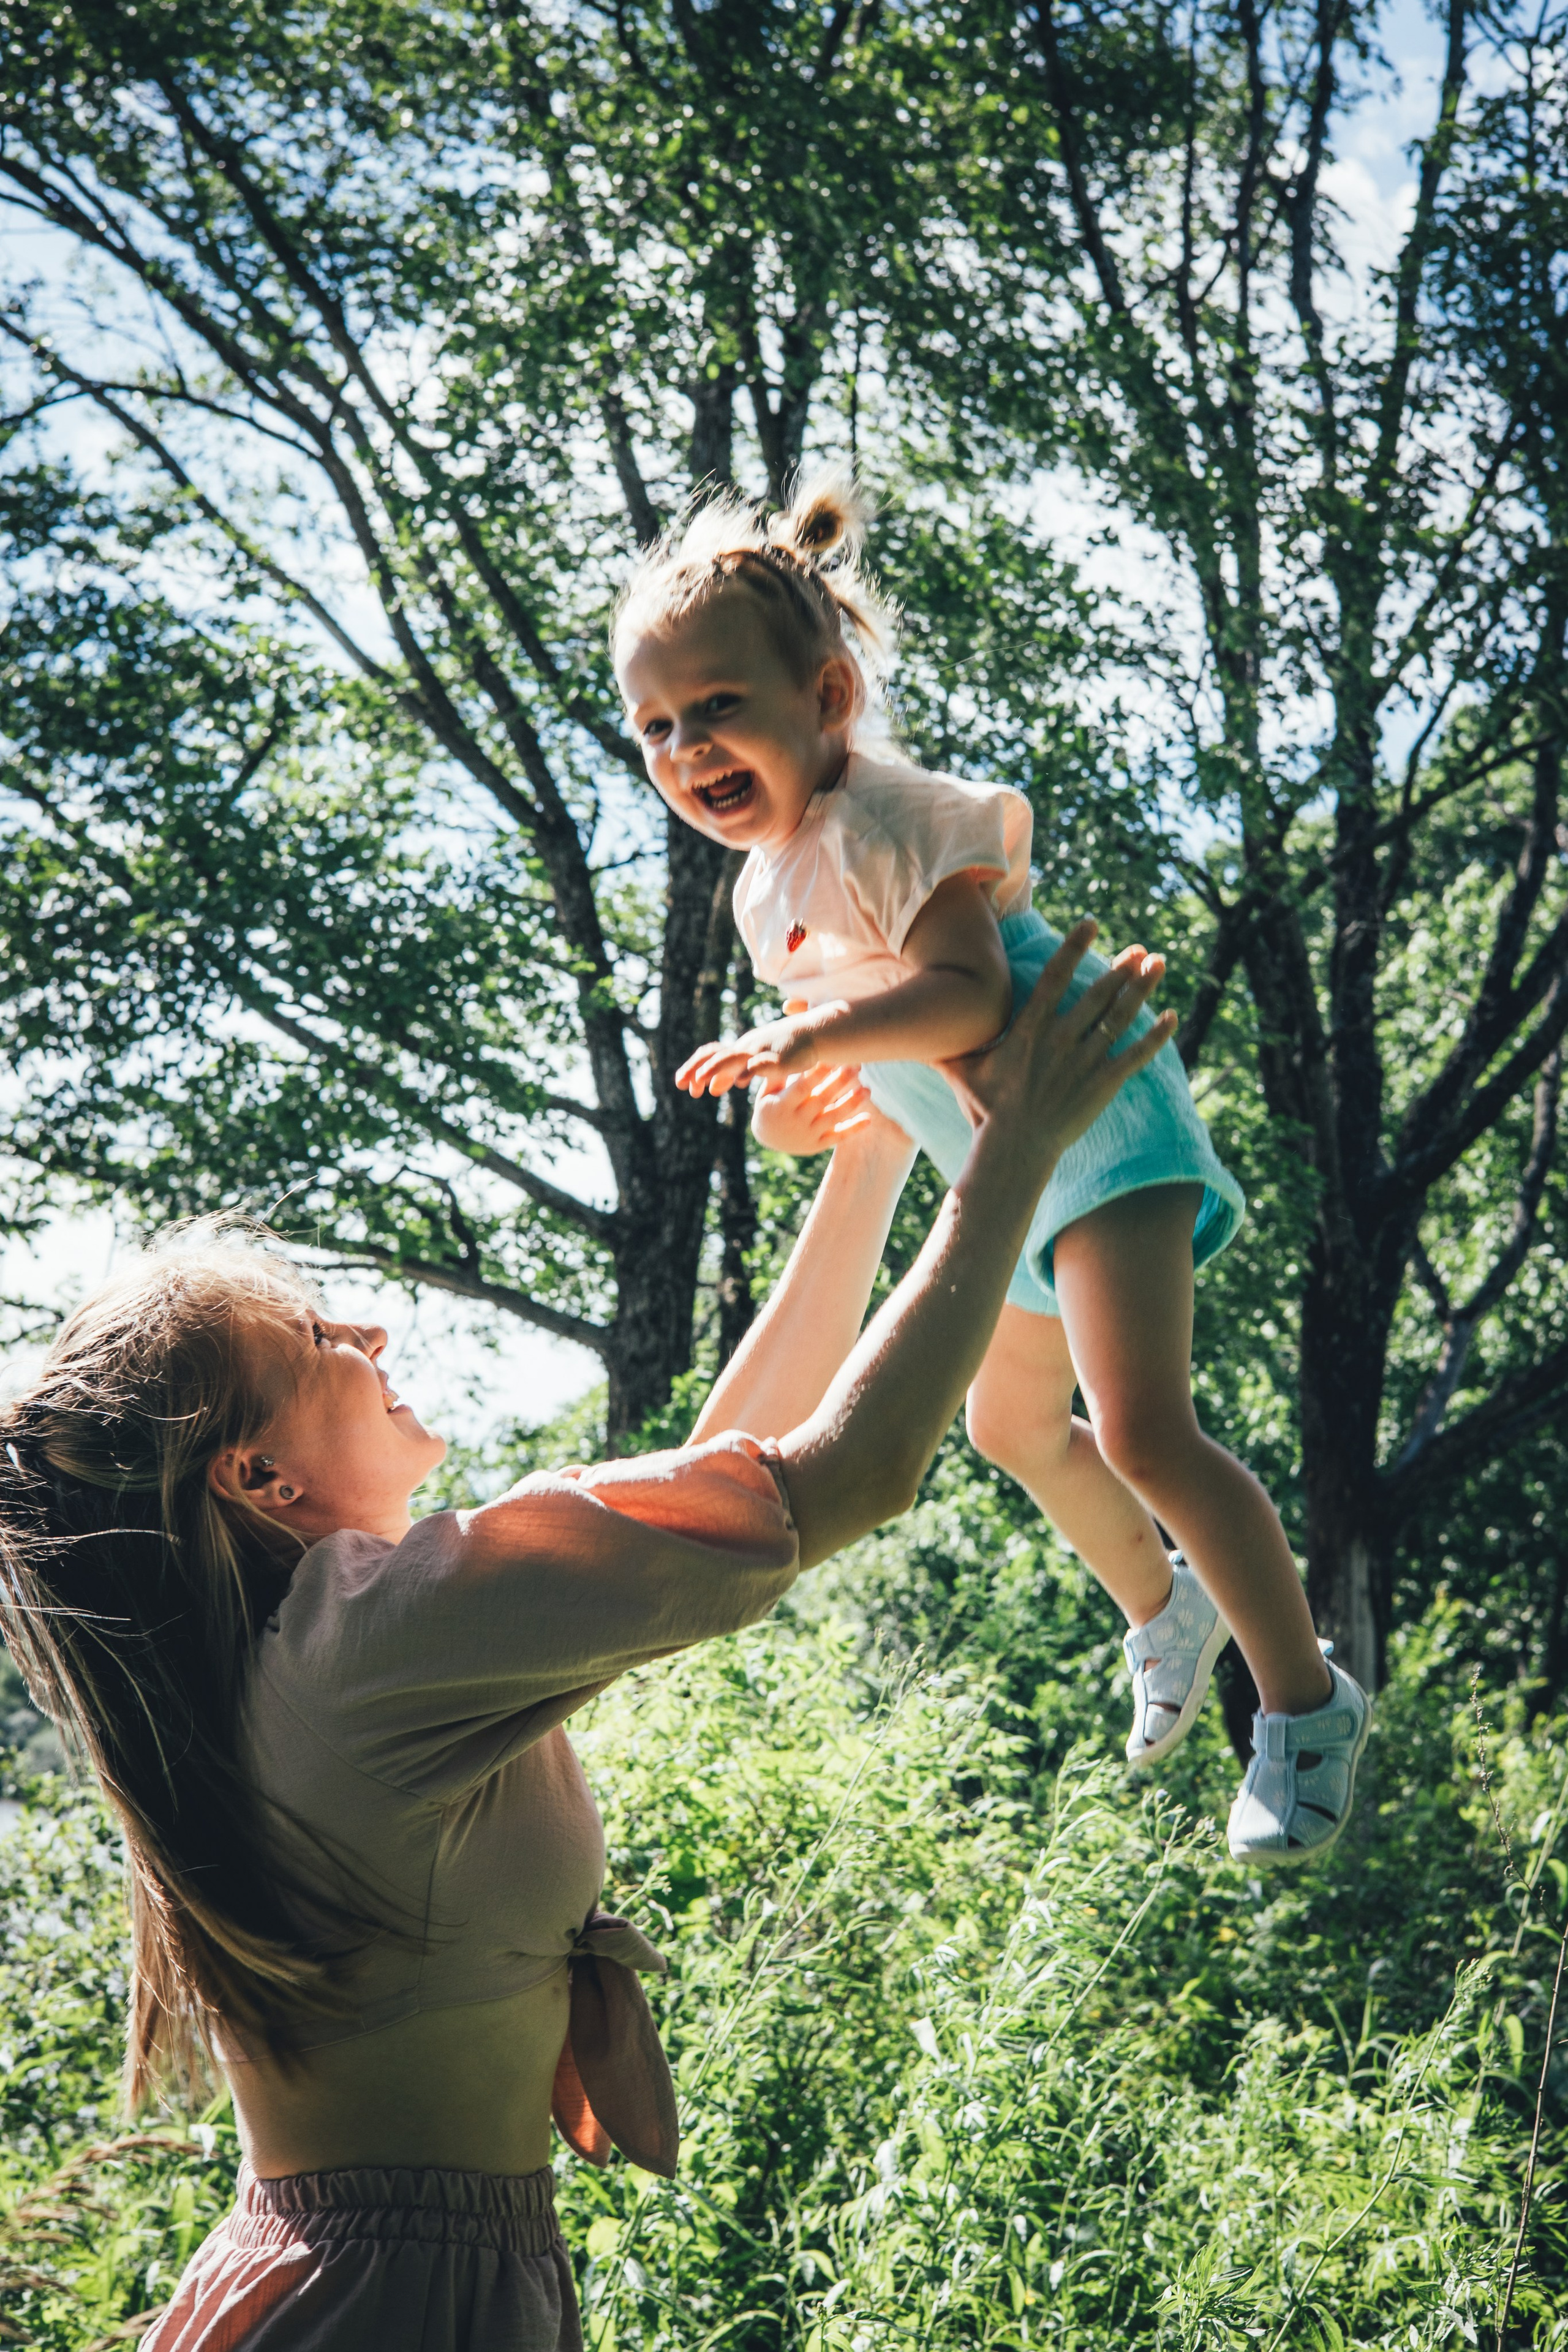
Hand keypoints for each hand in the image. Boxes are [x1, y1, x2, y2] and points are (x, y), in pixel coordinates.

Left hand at [677, 1005, 846, 1097]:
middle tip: (682, 1085)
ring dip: (715, 1069)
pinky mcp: (777, 1057)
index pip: (710, 1054)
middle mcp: (745, 1047)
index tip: (682, 1085)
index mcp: (739, 1049)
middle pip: (715, 1055)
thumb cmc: (783, 1051)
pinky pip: (760, 1063)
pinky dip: (749, 1070)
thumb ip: (732, 1075)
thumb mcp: (754, 1065)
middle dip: (696, 1069)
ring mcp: (760, 1051)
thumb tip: (712, 1088)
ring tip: (701, 1082)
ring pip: (733, 1057)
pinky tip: (741, 1082)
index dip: (694, 1068)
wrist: (814, 1035)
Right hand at [752, 1066, 875, 1153]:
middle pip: (821, 1100)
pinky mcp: (818, 1145)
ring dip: (851, 1104)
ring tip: (867, 1090)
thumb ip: (777, 1076)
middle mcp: (795, 1122)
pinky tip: (869, 1118)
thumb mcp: (766, 1093)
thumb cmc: (769, 1107)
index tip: (833, 1058)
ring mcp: (807, 1135)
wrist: (767, 1141)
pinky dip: (854, 1128)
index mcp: (780, 1106)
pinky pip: (838, 1137)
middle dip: (839, 1083)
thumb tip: (787, 1052)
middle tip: (856, 1067)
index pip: (802, 1088)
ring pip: (833, 1118)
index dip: (818, 1073)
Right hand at [939, 921, 1174, 1169]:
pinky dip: (1155, 1036)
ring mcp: (1083, 1062)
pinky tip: (1171, 1017)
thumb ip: (946, 1047)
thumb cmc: (985, 1110)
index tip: (1091, 924)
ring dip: (1142, 989)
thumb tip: (911, 1031)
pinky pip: (1134, 1055)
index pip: (1054, 977)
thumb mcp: (962, 1072)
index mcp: (1029, 1030)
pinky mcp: (1101, 1085)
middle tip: (1140, 949)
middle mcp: (1059, 1040)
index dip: (1074, 947)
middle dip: (1121, 967)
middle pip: (1096, 993)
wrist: (1012, 1149)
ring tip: (1158, 964)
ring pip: (1119, 1017)